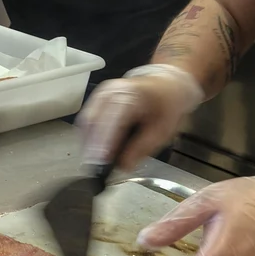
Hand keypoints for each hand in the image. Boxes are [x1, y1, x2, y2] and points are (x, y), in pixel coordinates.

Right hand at [77, 64, 204, 168]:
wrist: (166, 85)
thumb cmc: (167, 106)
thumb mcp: (163, 129)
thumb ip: (142, 148)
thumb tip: (123, 166)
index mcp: (130, 95)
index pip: (112, 120)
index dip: (104, 143)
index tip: (99, 163)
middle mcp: (111, 91)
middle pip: (93, 120)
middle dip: (92, 148)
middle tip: (94, 170)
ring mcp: (102, 94)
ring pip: (87, 122)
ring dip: (88, 144)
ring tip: (95, 164)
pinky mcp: (97, 100)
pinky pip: (87, 120)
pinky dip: (89, 137)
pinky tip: (94, 152)